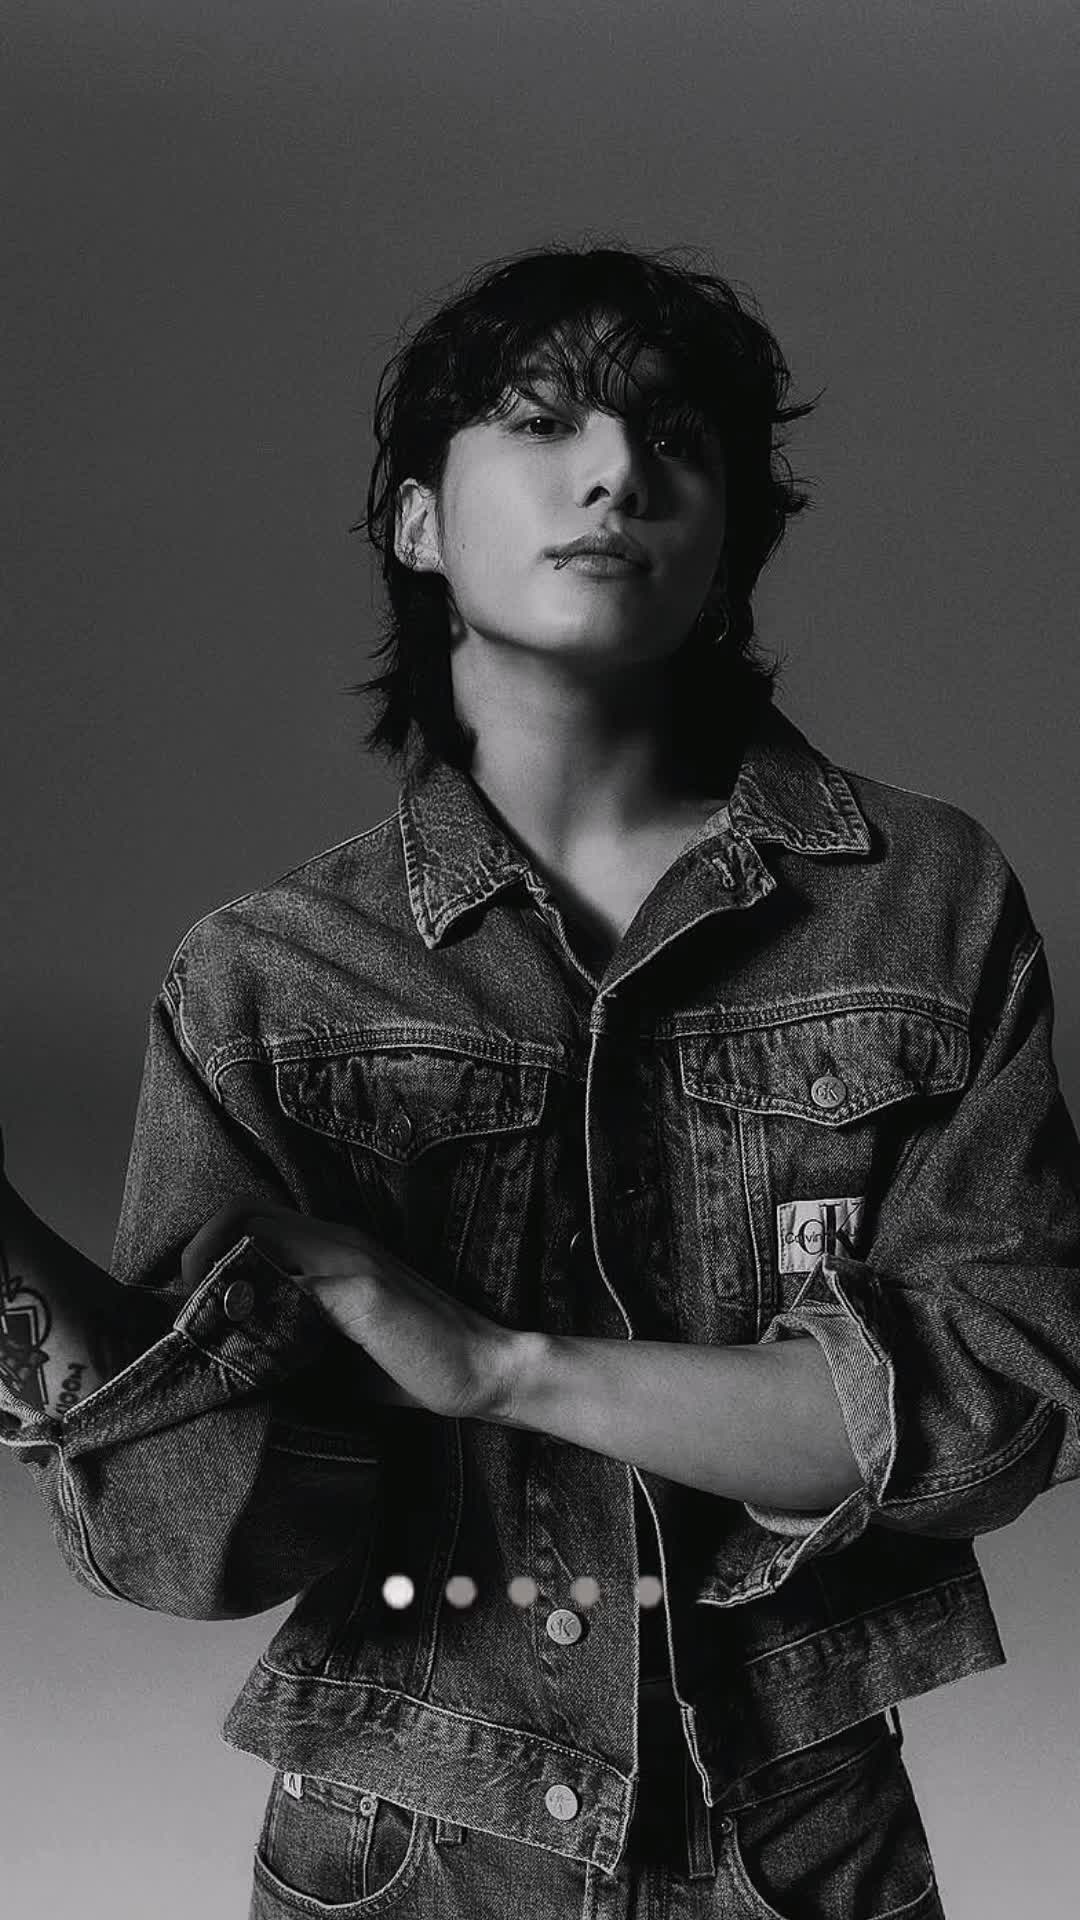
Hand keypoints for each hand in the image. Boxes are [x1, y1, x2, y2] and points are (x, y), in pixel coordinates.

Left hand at [182, 1200, 518, 1421]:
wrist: (484, 1372)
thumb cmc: (414, 1365)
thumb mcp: (339, 1348)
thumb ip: (293, 1336)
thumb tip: (232, 1352)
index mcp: (334, 1248)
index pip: (252, 1216)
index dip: (208, 1249)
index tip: (188, 1300)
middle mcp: (339, 1239)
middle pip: (242, 1210)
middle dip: (198, 1254)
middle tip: (184, 1310)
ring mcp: (350, 1259)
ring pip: (257, 1234)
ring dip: (217, 1276)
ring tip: (203, 1326)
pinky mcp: (361, 1290)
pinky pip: (287, 1281)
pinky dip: (253, 1306)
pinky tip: (246, 1343)